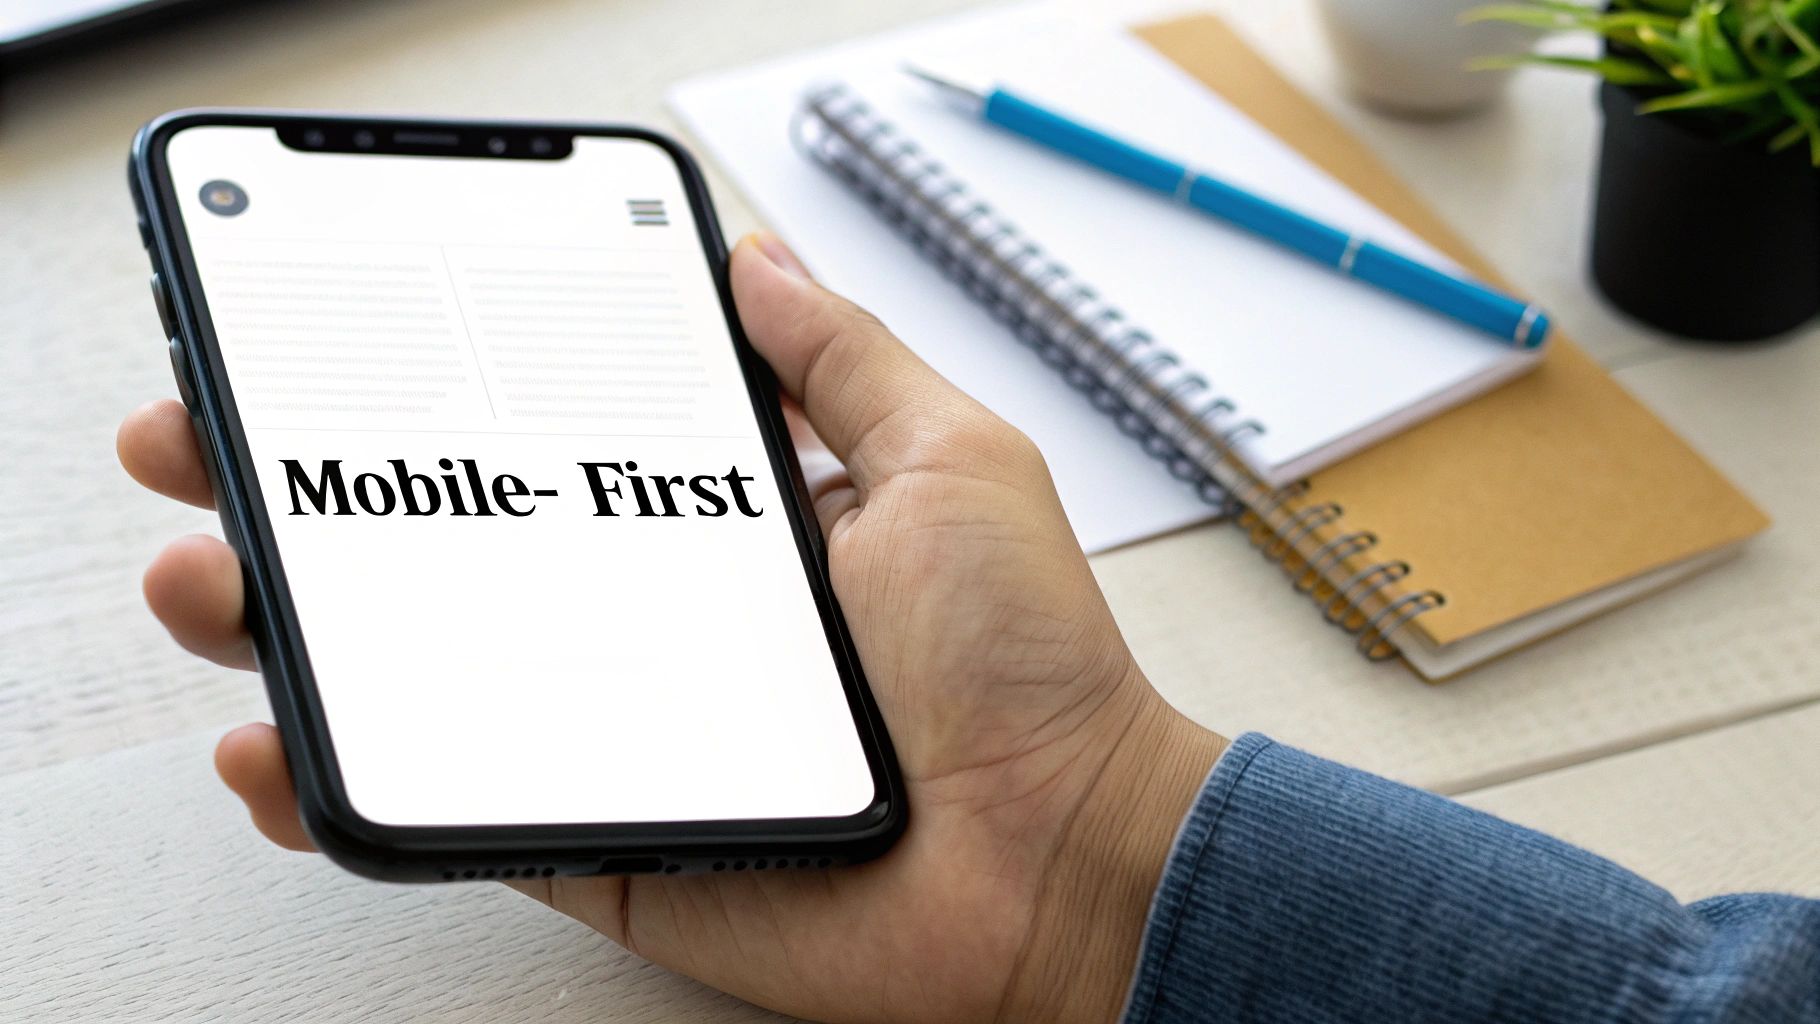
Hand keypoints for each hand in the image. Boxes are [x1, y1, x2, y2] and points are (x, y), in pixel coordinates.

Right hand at [117, 233, 1227, 1023]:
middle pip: (454, 553)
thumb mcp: (949, 460)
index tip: (335, 359)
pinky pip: (462, 810)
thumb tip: (754, 264)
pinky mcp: (605, 840)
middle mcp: (655, 622)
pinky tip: (278, 748)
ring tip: (213, 584)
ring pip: (424, 680)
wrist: (1058, 855)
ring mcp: (618, 733)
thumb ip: (843, 364)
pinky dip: (357, 790)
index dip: (437, 401)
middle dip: (320, 502)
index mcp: (720, 526)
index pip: (546, 445)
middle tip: (216, 453)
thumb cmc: (1026, 664)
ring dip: (296, 634)